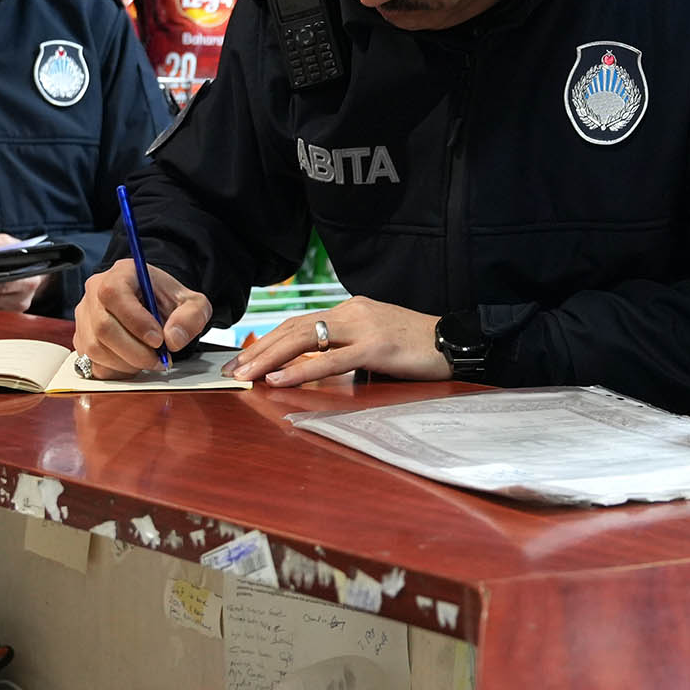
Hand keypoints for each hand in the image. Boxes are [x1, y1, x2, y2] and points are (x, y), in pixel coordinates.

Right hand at [74, 257, 210, 377]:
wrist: (155, 307)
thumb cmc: (168, 302)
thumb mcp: (193, 303)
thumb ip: (191, 317)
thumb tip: (173, 339)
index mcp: (121, 273)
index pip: (114, 293)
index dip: (135, 321)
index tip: (158, 340)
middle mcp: (95, 291)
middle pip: (103, 327)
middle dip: (135, 351)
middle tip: (159, 359)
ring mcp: (84, 316)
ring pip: (95, 348)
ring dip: (126, 362)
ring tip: (149, 360)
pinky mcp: (81, 339)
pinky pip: (92, 363)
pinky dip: (116, 370)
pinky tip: (134, 363)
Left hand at [228, 297, 442, 386]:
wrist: (456, 341)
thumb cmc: (419, 347)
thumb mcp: (377, 341)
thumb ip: (348, 347)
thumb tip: (317, 365)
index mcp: (352, 309)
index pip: (301, 322)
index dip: (269, 340)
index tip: (246, 359)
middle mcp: (353, 312)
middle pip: (294, 327)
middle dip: (259, 348)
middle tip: (232, 369)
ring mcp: (364, 327)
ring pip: (304, 339)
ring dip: (269, 358)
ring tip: (245, 374)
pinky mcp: (375, 347)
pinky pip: (329, 360)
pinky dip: (299, 370)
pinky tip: (278, 380)